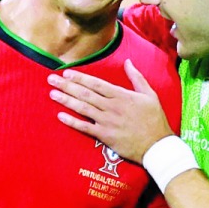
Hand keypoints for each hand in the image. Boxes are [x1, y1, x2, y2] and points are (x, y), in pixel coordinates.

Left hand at [48, 61, 173, 162]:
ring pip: (83, 108)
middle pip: (85, 93)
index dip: (80, 77)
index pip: (96, 83)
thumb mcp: (150, 94)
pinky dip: (72, 122)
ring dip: (66, 100)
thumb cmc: (155, 120)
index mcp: (122, 95)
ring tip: (52, 94)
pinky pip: (85, 128)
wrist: (157, 145)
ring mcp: (107, 122)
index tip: (67, 73)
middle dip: (67, 86)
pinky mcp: (105, 136)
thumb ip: (137, 77)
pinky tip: (60, 116)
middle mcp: (112, 107)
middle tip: (51, 79)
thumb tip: (128, 62)